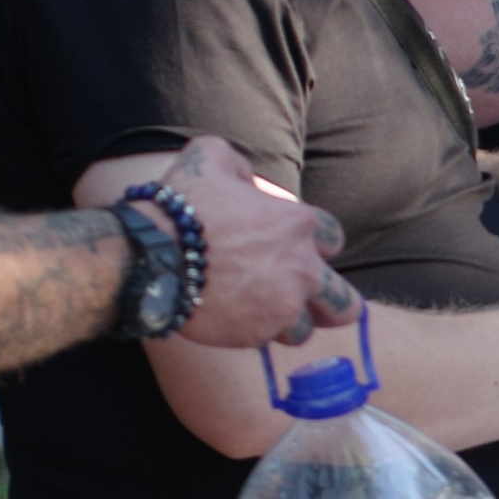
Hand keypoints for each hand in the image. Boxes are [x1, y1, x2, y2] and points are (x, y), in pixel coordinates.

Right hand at [156, 138, 353, 347]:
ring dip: (289, 323)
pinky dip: (257, 334)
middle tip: (311, 303)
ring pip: (306, 329)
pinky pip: (269, 341)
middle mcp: (302, 268)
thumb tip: (246, 180)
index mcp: (298, 224)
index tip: (297, 249)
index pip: (335, 240)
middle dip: (331, 303)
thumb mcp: (209, 157)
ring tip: (264, 314)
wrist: (153, 255)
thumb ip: (238, 163)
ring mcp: (283, 305)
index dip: (317, 245)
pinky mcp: (258, 333)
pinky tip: (236, 321)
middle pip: (344, 303)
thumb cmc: (181, 206)